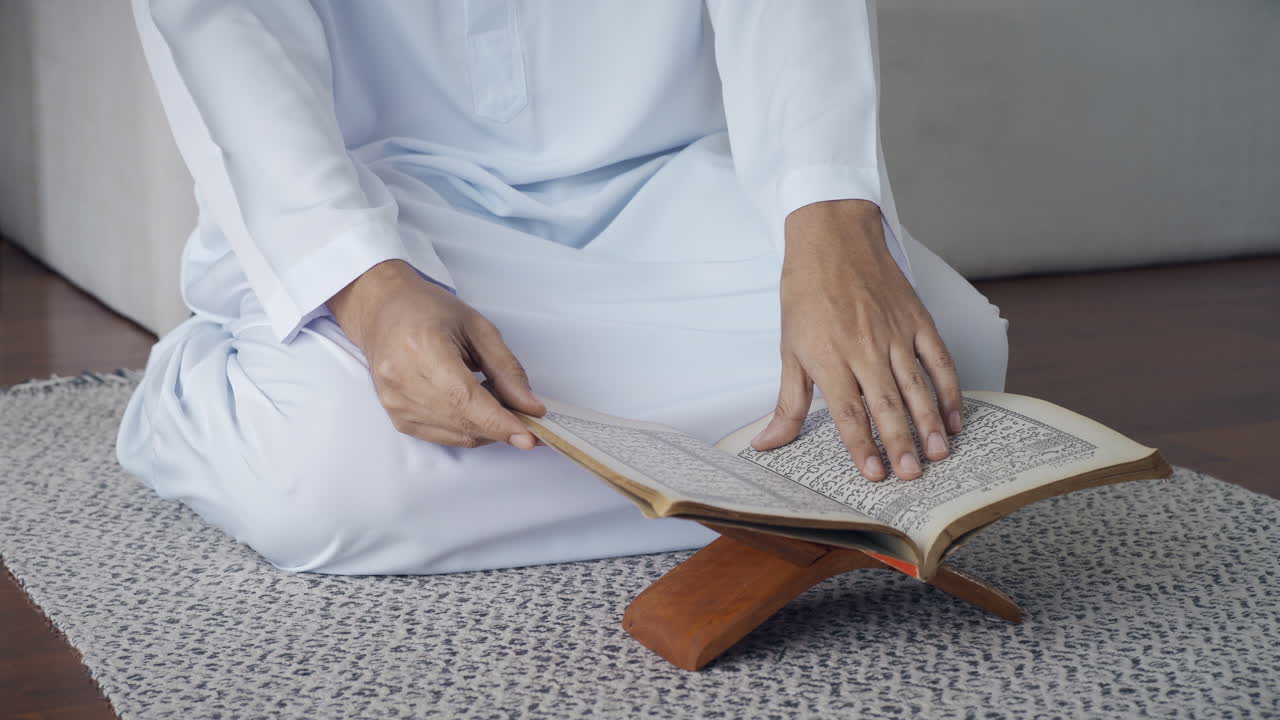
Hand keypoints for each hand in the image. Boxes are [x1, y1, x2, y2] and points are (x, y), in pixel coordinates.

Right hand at [328, 259, 544, 448]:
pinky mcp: (398, 418)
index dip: (499, 422)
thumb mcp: (479, 328)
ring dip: (487, 428)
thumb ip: (507, 370)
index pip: (465, 398)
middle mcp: (403, 380)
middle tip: (531, 420)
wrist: (384, 312)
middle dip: (502, 428)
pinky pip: (444, 437)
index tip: (530, 436)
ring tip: (499, 403)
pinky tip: (476, 409)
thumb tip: (531, 407)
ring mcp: (397, 403)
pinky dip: (468, 429)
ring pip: (457, 434)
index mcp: (423, 348)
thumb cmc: (430, 311)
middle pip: (463, 421)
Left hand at [751, 200, 963, 480]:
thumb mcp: (790, 349)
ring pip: (917, 386)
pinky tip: (955, 418)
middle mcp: (864, 348)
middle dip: (901, 442)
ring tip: (939, 454)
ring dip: (930, 423)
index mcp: (829, 357)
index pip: (848, 411)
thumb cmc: (806, 295)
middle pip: (887, 404)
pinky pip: (939, 360)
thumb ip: (787, 403)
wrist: (832, 238)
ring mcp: (895, 333)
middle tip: (913, 474)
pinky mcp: (917, 320)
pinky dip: (950, 390)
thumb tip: (768, 444)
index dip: (861, 445)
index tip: (873, 474)